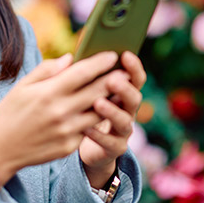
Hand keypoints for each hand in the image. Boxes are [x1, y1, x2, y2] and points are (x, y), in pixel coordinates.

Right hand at [0, 51, 124, 188]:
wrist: (1, 150)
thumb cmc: (11, 113)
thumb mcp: (22, 86)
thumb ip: (47, 70)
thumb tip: (69, 58)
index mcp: (48, 93)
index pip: (82, 73)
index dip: (100, 62)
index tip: (112, 55)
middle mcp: (60, 112)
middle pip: (97, 92)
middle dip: (114, 79)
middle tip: (125, 71)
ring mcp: (66, 131)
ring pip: (99, 113)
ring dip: (112, 100)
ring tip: (119, 90)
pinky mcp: (69, 146)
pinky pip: (89, 129)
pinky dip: (97, 118)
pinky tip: (103, 110)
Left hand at [79, 51, 145, 188]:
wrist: (78, 143)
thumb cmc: (78, 109)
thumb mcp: (78, 91)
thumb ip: (77, 75)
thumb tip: (69, 58)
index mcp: (121, 92)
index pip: (134, 77)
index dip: (133, 66)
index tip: (125, 54)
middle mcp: (126, 110)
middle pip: (134, 98)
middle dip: (125, 88)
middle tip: (113, 79)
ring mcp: (123, 130)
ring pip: (125, 121)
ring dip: (113, 111)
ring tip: (98, 103)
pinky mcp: (114, 148)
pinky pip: (110, 143)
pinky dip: (99, 135)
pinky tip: (86, 128)